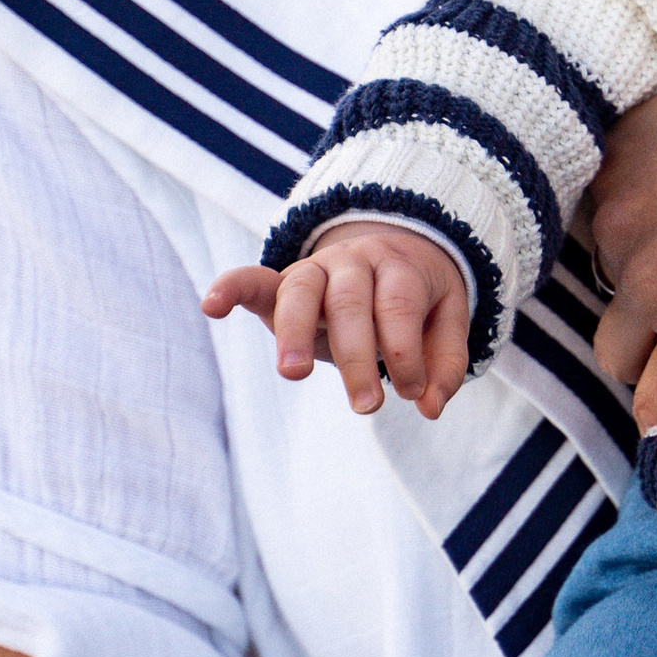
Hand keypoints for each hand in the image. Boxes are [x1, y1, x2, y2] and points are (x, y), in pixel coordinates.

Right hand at [203, 224, 470, 420]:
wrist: (392, 248)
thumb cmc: (418, 298)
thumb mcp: (445, 320)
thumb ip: (443, 362)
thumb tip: (431, 408)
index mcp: (398, 267)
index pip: (398, 306)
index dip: (406, 351)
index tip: (413, 393)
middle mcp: (353, 262)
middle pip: (350, 301)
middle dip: (358, 356)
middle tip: (367, 406)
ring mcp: (314, 269)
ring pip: (301, 290)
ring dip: (295, 332)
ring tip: (293, 375)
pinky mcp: (281, 283)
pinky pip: (251, 278)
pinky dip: (229, 287)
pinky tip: (211, 307)